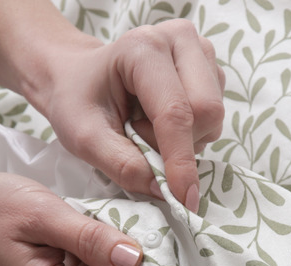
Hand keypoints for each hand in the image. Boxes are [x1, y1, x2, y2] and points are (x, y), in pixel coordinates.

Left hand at [24, 19, 225, 212]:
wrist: (76, 78)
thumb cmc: (76, 101)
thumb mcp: (85, 138)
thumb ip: (123, 166)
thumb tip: (166, 192)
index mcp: (143, 48)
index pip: (176, 112)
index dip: (180, 161)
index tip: (183, 200)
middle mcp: (179, 39)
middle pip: (207, 112)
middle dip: (179, 146)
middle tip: (139, 142)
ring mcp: (200, 51)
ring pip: (214, 117)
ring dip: (183, 141)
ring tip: (145, 129)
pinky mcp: (210, 68)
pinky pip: (215, 117)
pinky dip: (190, 134)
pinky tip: (161, 123)